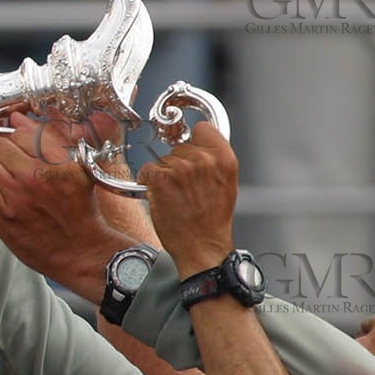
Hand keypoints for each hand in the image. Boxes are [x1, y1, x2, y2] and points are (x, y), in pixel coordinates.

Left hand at [0, 112, 135, 299]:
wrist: (79, 250)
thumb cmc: (79, 210)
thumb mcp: (79, 168)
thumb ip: (53, 140)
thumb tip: (20, 118)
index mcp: (60, 160)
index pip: (25, 131)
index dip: (14, 135)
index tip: (12, 143)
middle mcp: (39, 174)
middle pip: (0, 144)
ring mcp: (19, 194)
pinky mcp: (2, 214)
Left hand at [137, 122, 237, 278]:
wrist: (201, 246)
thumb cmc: (212, 220)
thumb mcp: (226, 183)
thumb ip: (215, 160)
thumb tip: (201, 146)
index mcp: (224, 158)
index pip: (202, 128)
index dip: (195, 140)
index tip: (192, 148)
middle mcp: (203, 159)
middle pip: (180, 145)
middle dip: (179, 162)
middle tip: (185, 185)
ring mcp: (180, 168)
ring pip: (163, 158)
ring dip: (165, 173)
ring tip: (177, 195)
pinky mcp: (160, 179)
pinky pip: (148, 169)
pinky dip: (149, 181)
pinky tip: (162, 196)